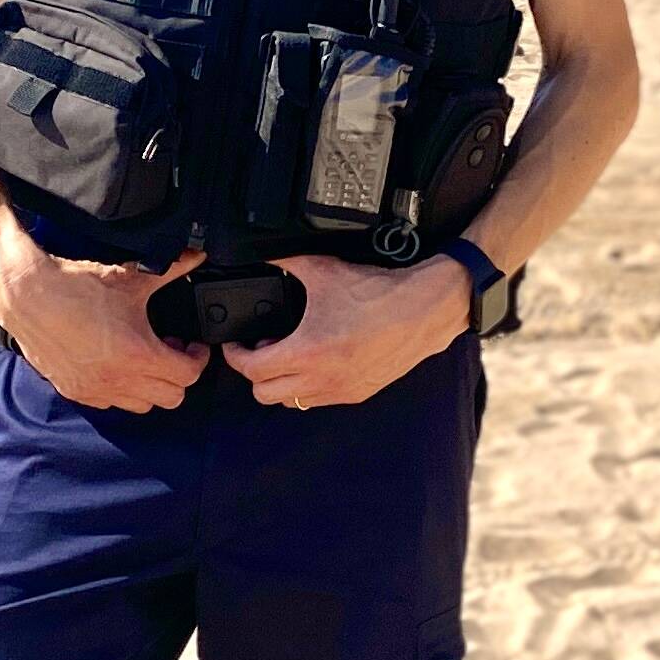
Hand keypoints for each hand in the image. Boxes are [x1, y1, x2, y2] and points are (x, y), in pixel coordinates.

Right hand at [0, 242, 207, 411]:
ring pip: (143, 405)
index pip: (188, 375)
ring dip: (151, 386)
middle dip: (178, 374)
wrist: (26, 295)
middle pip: (171, 397)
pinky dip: (122, 390)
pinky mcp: (76, 392)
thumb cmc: (74, 287)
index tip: (191, 345)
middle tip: (170, 349)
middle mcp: (119, 379)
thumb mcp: (130, 278)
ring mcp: (96, 390)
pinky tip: (117, 364)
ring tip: (143, 358)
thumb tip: (194, 256)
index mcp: (138, 355)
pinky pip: (112, 404)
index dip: (196, 358)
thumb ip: (170, 270)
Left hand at [227, 254, 466, 411]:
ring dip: (281, 383)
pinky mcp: (357, 393)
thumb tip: (261, 257)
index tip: (237, 344)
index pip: (252, 370)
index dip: (236, 356)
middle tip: (264, 348)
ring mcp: (339, 390)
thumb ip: (285, 263)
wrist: (422, 310)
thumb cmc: (378, 293)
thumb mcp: (323, 270)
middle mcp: (321, 378)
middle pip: (265, 394)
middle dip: (256, 372)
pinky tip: (317, 361)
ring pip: (291, 402)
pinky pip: (318, 401)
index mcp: (307, 351)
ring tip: (291, 355)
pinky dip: (308, 387)